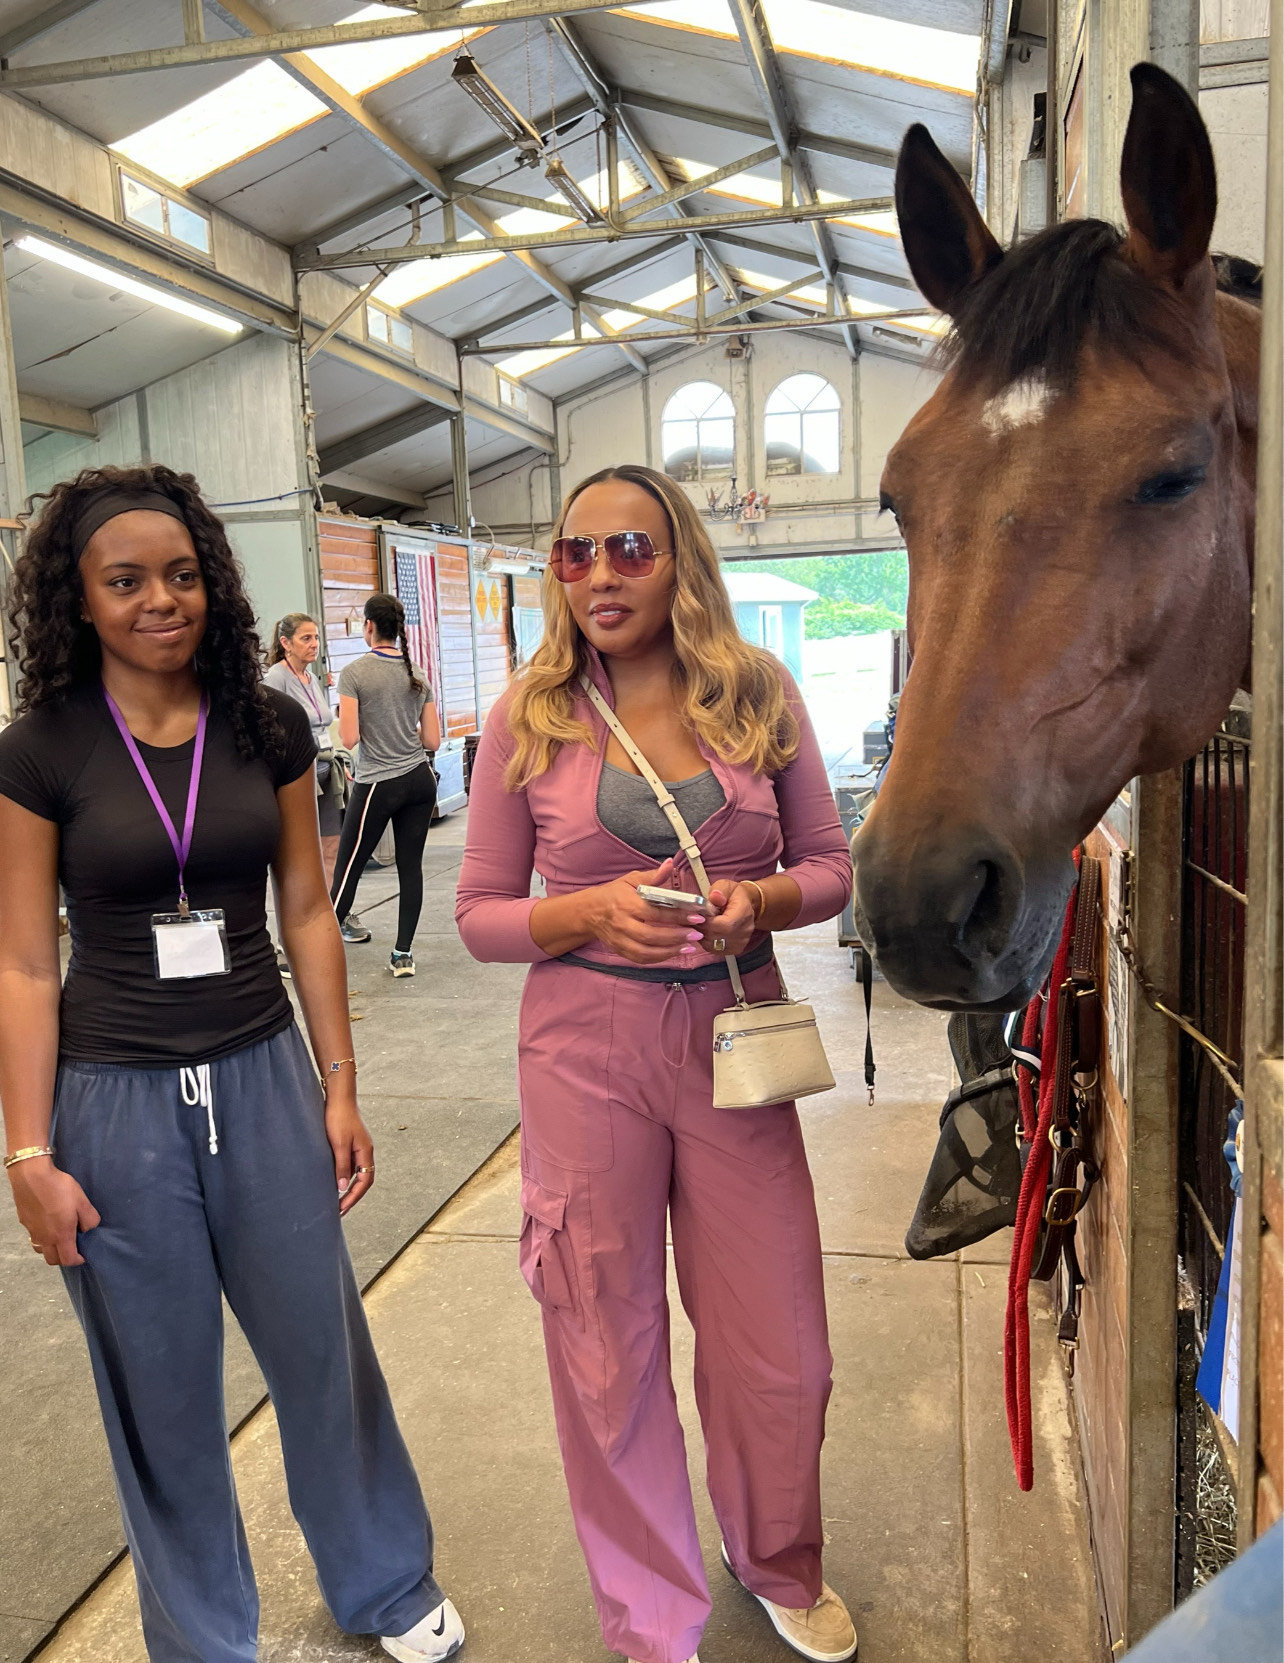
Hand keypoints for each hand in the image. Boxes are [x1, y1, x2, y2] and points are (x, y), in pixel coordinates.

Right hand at [9, 1159, 99, 1265]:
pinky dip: (42, 1238)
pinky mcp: (24, 1222)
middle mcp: (44, 1238)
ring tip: (59, 1236)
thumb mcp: (82, 1201)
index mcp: (60, 1235)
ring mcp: (32, 1231)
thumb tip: (88, 1229)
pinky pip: (34, 1237)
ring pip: (41, 1250)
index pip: (68, 1260)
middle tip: (73, 1246)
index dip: (78, 1260)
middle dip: (64, 1258)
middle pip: (52, 1260)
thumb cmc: (59, 1188)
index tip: (85, 1254)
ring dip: (51, 1249)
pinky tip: (47, 1224)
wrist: (31, 1176)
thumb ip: (89, 1219)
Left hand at [325, 1095, 373, 1214]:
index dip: (354, 1197)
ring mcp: (358, 1147)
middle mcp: (364, 1151)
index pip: (364, 1182)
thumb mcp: (339, 1144)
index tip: (342, 1209)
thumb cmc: (339, 1117)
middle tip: (340, 1209)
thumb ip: (342, 1166)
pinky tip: (335, 1180)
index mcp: (366, 1152)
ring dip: (349, 1187)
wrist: (338, 1097)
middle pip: (364, 1180)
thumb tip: (343, 1187)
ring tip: (337, 1199)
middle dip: (353, 1196)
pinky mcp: (350, 1143)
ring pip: (357, 1173)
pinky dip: (345, 1176)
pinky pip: (350, 1165)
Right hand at [586, 858, 704, 965]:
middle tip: (696, 934)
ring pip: (646, 952)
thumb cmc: (613, 893)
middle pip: (651, 935)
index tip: (696, 917)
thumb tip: (670, 864)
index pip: (655, 912)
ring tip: (689, 947)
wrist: (589, 911)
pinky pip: (640, 959)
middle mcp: (622, 924)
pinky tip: (673, 953)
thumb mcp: (631, 880)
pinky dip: (658, 959)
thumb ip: (653, 876)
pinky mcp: (620, 950)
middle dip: (676, 937)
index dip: (677, 916)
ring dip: (669, 952)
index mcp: (627, 904)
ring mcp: (620, 940)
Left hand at [697, 881, 758, 956]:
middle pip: (718, 937)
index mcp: (744, 912)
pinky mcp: (735, 949)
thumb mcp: (726, 886)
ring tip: (703, 924)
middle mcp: (745, 930)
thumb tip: (715, 896)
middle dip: (702, 928)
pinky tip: (707, 931)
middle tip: (696, 919)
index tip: (699, 915)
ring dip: (703, 935)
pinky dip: (707, 942)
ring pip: (714, 945)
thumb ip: (720, 890)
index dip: (707, 923)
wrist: (745, 905)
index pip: (725, 925)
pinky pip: (715, 950)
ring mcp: (741, 942)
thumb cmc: (733, 895)